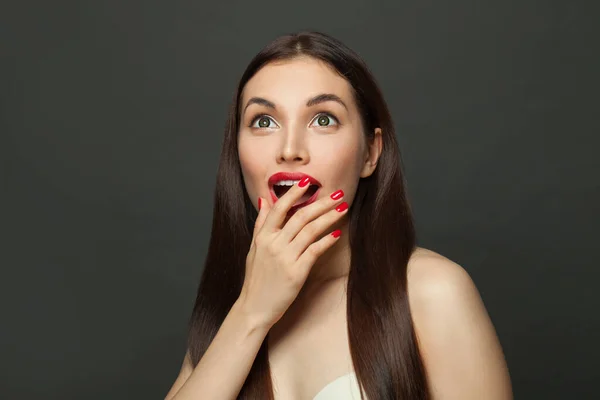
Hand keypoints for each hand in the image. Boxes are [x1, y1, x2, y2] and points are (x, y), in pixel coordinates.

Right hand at [237, 179, 347, 328]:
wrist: (254, 308)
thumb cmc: (255, 279)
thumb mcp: (254, 248)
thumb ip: (260, 224)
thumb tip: (263, 200)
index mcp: (263, 237)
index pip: (280, 208)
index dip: (294, 193)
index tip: (308, 181)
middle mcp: (274, 244)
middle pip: (300, 216)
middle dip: (321, 203)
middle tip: (337, 193)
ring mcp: (285, 257)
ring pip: (310, 230)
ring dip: (329, 217)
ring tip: (343, 208)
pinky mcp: (296, 272)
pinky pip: (314, 251)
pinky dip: (326, 241)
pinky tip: (337, 234)